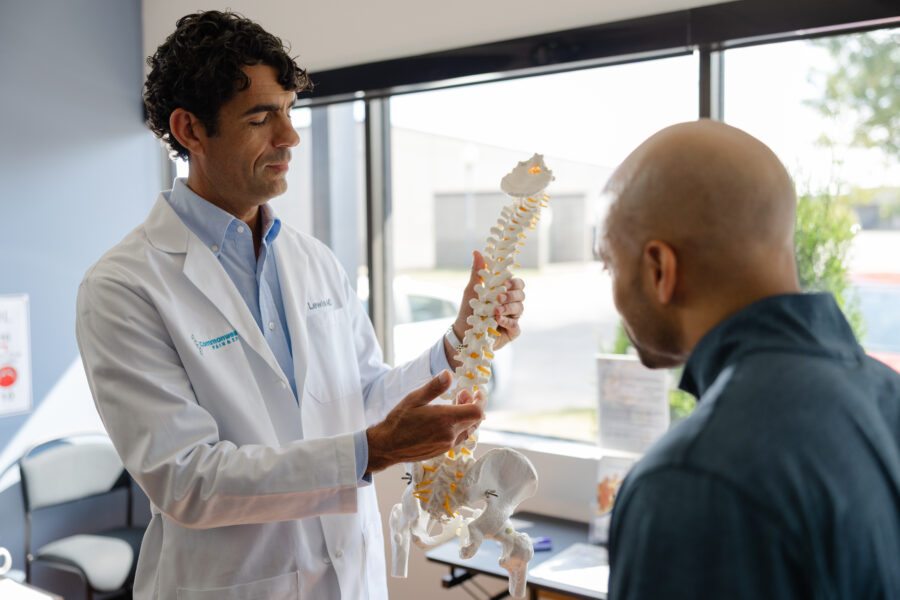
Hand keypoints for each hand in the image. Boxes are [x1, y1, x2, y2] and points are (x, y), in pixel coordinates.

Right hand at [366, 371, 484, 472]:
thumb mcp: (415, 398)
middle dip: (472, 404)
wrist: (388, 445)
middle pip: (475, 420)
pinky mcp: (443, 451)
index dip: (481, 401)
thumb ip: (434, 387)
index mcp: (445, 419)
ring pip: (468, 430)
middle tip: (461, 394)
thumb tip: (448, 374)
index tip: (477, 392)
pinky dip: (461, 426)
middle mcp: (449, 434)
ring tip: (455, 405)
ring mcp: (447, 444)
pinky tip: (449, 419)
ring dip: (467, 416)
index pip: (476, 411)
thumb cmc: (399, 420)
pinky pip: (459, 438)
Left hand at [452, 250, 525, 353]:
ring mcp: (513, 318)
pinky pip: (516, 326)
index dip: (514, 282)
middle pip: (522, 295)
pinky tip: (498, 320)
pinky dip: (508, 322)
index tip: (504, 283)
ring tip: (496, 310)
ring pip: (520, 309)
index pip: (518, 284)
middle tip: (499, 297)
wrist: (463, 332)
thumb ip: (477, 272)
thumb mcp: (472, 290)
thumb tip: (477, 251)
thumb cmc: (469, 310)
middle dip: (511, 295)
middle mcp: (511, 304)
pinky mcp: (511, 332)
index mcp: (505, 293)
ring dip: (508, 308)